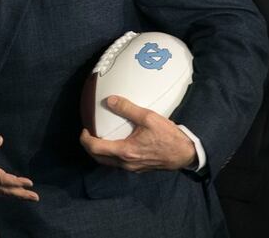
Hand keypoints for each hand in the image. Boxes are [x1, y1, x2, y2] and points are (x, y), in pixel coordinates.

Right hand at [0, 135, 38, 200]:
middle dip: (20, 194)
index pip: (3, 180)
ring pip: (1, 192)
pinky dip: (6, 194)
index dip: (16, 182)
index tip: (29, 183)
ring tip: (28, 197)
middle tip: (35, 197)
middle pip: (5, 190)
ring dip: (15, 195)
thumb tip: (0, 139)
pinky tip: (12, 194)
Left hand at [79, 96, 196, 171]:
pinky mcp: (138, 168)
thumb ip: (127, 108)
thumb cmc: (168, 137)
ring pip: (108, 163)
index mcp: (125, 151)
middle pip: (99, 158)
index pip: (96, 148)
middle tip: (88, 134)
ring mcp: (132, 168)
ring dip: (100, 152)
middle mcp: (126, 163)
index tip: (84, 129)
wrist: (184, 154)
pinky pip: (118, 163)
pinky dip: (111, 154)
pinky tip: (116, 144)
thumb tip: (109, 100)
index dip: (85, 139)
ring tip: (100, 138)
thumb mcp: (148, 117)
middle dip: (89, 147)